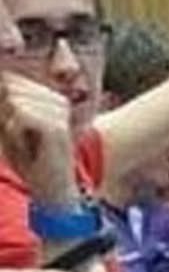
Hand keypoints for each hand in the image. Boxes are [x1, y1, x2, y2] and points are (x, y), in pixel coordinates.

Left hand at [0, 73, 78, 206]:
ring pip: (13, 100)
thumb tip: (1, 83)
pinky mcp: (57, 127)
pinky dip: (15, 134)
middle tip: (21, 139)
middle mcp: (59, 101)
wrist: (53, 192)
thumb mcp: (10, 125)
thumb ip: (4, 102)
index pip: (10, 79)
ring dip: (11, 126)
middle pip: (10, 86)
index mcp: (51, 97)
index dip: (3, 106)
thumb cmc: (29, 161)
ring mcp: (60, 113)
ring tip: (27, 145)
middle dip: (6, 114)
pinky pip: (20, 115)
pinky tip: (29, 148)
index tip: (18, 130)